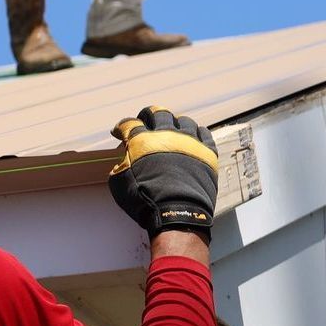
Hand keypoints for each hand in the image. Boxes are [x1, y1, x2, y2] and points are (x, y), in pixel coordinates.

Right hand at [108, 106, 217, 239]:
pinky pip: (204, 134)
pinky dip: (198, 133)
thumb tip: (125, 160)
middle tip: (146, 121)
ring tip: (173, 129)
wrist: (177, 212)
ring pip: (183, 121)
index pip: (130, 124)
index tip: (120, 132)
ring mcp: (189, 142)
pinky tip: (194, 136)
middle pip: (158, 113)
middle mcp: (166, 135)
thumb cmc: (145, 201)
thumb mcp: (119, 183)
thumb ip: (121, 164)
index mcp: (142, 141)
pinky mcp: (206, 153)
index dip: (122, 127)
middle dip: (149, 116)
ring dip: (175, 123)